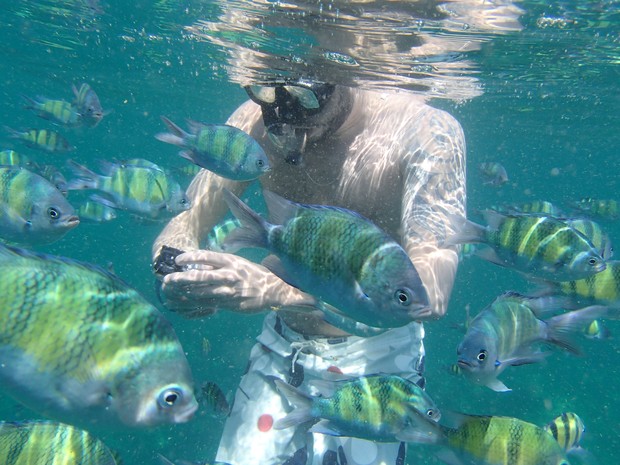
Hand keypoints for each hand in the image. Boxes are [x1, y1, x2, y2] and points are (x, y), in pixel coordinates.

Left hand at [159, 249, 314, 317]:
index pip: (207, 257)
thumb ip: (220, 264)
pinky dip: (196, 303)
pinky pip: (210, 304)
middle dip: (181, 278)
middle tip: (167, 279)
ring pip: (203, 292)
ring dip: (185, 292)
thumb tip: (198, 264)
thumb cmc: (254, 274)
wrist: (273, 291)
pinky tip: (186, 301)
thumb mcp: (239, 263)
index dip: (190, 258)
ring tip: (172, 292)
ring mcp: (230, 291)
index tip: (178, 260)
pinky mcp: (231, 304)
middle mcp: (230, 275)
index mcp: (231, 261)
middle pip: (201, 276)